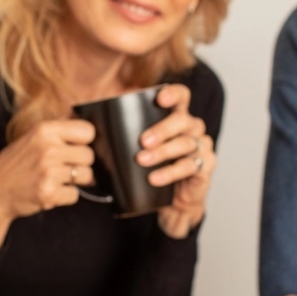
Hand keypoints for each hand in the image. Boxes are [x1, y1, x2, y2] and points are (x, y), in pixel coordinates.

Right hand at [0, 119, 95, 250]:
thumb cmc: (14, 165)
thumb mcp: (31, 138)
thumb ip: (57, 132)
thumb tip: (89, 130)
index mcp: (44, 130)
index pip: (87, 131)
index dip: (84, 142)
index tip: (75, 148)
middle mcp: (48, 148)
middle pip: (89, 155)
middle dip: (80, 164)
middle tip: (63, 168)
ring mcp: (49, 172)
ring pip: (86, 176)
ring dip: (75, 181)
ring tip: (56, 180)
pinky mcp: (49, 193)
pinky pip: (75, 195)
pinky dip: (65, 196)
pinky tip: (50, 192)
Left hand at [137, 84, 214, 238]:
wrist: (172, 201)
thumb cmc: (153, 168)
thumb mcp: (140, 148)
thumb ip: (125, 132)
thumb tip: (91, 121)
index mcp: (178, 116)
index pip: (181, 96)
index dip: (173, 94)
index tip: (159, 99)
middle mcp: (193, 128)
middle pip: (182, 120)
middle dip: (162, 129)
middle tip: (143, 141)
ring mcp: (202, 146)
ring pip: (185, 143)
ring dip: (162, 152)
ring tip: (142, 160)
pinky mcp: (205, 166)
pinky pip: (189, 166)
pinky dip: (170, 172)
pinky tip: (154, 178)